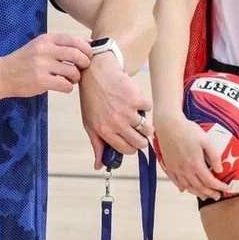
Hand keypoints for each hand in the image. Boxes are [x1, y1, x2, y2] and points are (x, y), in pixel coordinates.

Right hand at [0, 33, 92, 97]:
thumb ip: (59, 46)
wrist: (3, 74)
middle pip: (77, 55)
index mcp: (46, 39)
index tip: (88, 55)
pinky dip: (68, 87)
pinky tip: (63, 86)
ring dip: (76, 77)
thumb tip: (87, 45)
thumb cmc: (24, 61)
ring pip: (73, 71)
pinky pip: (65, 85)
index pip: (74, 40)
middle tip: (83, 68)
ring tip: (70, 79)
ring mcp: (42, 65)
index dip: (86, 48)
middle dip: (85, 63)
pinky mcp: (41, 81)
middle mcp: (45, 50)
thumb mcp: (39, 46)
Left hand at [79, 52, 153, 168]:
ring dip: (145, 124)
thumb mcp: (89, 123)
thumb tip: (99, 166)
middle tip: (136, 130)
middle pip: (141, 143)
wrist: (97, 73)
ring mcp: (127, 111)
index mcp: (104, 131)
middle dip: (141, 139)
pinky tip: (133, 99)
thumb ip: (97, 145)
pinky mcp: (137, 99)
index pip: (127, 150)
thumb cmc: (92, 100)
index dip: (131, 147)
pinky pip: (149, 108)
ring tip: (136, 116)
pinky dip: (144, 104)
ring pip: (148, 129)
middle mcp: (116, 123)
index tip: (131, 142)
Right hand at [154, 111, 229, 199]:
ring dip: (197, 193)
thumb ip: (214, 156)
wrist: (168, 125)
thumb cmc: (188, 130)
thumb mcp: (206, 140)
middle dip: (210, 193)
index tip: (225, 188)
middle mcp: (185, 170)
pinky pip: (176, 182)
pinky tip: (186, 190)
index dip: (219, 186)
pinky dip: (182, 188)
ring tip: (205, 196)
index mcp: (196, 164)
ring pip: (188, 187)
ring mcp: (176, 169)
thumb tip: (219, 170)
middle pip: (199, 187)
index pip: (209, 181)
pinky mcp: (169, 166)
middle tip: (217, 196)